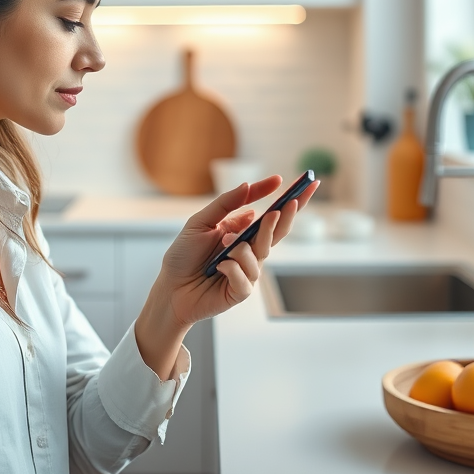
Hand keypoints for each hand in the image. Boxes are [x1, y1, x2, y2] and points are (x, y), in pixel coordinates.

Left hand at [160, 176, 319, 327]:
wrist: (170, 287)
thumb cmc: (184, 255)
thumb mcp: (200, 222)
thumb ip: (225, 204)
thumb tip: (248, 187)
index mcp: (243, 234)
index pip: (272, 217)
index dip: (288, 201)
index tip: (303, 182)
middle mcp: (250, 252)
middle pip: (276, 234)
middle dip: (286, 217)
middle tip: (289, 203)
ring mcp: (248, 272)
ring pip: (259, 254)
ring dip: (241, 247)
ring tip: (223, 243)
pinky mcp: (240, 291)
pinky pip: (245, 277)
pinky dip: (231, 268)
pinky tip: (218, 267)